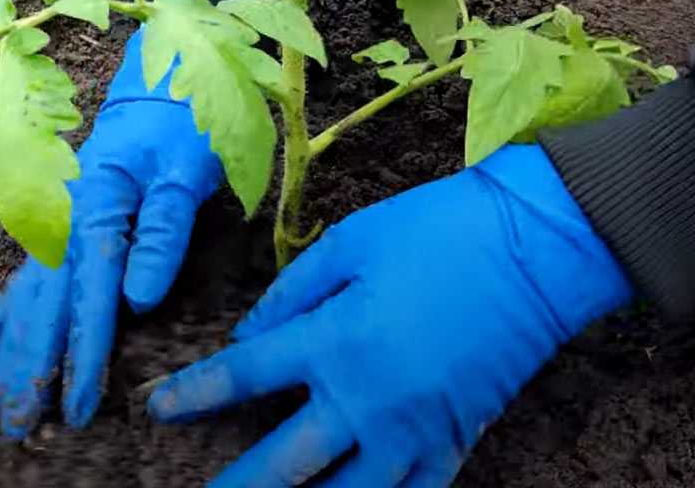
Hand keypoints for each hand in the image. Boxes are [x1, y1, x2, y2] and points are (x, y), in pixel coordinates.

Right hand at [0, 30, 223, 438]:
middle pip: (44, 302)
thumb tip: (137, 296)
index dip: (82, 353)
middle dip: (29, 367)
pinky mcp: (65, 214)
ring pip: (29, 291)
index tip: (77, 405)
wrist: (164, 73)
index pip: (90, 292)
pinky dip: (10, 304)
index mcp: (97, 202)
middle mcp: (67, 213)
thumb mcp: (187, 168)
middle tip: (15, 425)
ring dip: (13, 347)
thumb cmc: (184, 120)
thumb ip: (164, 231)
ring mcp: (60, 213)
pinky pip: (29, 268)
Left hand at [148, 145, 632, 486]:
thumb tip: (248, 335)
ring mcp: (413, 432)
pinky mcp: (455, 443)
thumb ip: (292, 293)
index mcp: (335, 340)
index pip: (243, 377)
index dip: (193, 395)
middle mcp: (366, 401)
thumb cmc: (440, 231)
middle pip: (280, 466)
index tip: (157, 408)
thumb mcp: (353, 240)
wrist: (536, 249)